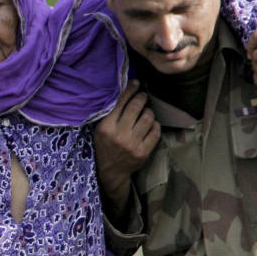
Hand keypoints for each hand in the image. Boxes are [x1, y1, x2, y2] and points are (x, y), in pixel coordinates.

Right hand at [94, 80, 159, 219]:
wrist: (111, 172)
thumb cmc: (105, 146)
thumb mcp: (101, 129)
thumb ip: (111, 113)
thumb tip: (127, 92)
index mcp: (106, 127)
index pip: (121, 102)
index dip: (131, 90)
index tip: (137, 83)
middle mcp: (119, 134)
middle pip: (137, 107)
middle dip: (142, 98)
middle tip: (143, 96)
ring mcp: (132, 144)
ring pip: (148, 118)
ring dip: (149, 112)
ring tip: (146, 113)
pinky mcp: (143, 152)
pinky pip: (155, 131)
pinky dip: (155, 125)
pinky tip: (150, 125)